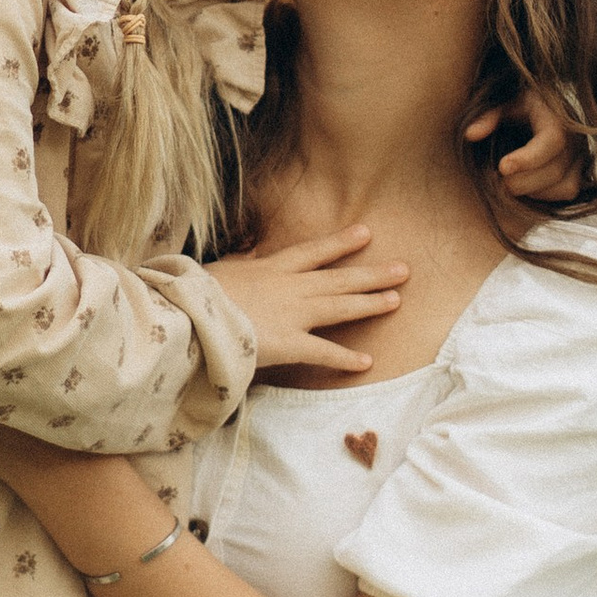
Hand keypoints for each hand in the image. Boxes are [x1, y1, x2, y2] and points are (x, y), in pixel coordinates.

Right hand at [209, 226, 409, 376]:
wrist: (193, 313)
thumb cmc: (194, 291)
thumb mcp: (218, 270)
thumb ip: (236, 267)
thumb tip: (238, 260)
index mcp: (270, 267)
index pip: (313, 252)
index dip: (341, 242)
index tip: (366, 232)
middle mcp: (289, 287)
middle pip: (339, 278)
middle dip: (372, 273)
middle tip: (403, 269)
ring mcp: (293, 314)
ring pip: (340, 307)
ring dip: (370, 304)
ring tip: (397, 300)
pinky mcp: (290, 343)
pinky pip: (323, 352)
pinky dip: (345, 359)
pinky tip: (367, 363)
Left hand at [468, 77, 591, 208]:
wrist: (540, 110)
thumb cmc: (518, 107)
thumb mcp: (502, 104)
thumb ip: (487, 117)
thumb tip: (471, 134)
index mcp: (557, 116)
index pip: (553, 139)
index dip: (528, 158)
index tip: (502, 167)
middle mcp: (575, 137)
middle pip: (555, 169)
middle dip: (523, 181)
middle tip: (497, 182)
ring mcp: (582, 156)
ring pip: (564, 185)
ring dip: (534, 191)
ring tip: (510, 185)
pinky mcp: (581, 172)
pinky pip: (569, 191)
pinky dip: (546, 196)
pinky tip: (526, 188)